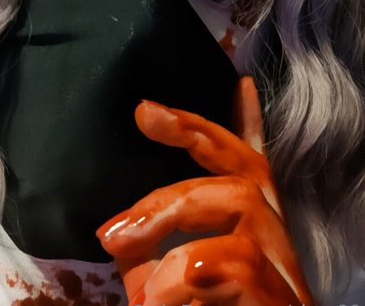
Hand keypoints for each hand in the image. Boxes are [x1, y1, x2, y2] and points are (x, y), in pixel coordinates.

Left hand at [97, 77, 315, 305]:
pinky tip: (165, 297)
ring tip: (140, 287)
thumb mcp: (165, 283)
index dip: (198, 127)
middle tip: (112, 234)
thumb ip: (150, 250)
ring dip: (175, 236)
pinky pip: (241, 262)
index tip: (146, 110)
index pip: (236, 156)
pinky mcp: (283, 299)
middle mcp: (272, 234)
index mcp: (246, 221)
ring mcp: (284, 266)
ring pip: (240, 208)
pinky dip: (190, 275)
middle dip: (168, 193)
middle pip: (238, 174)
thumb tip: (117, 233)